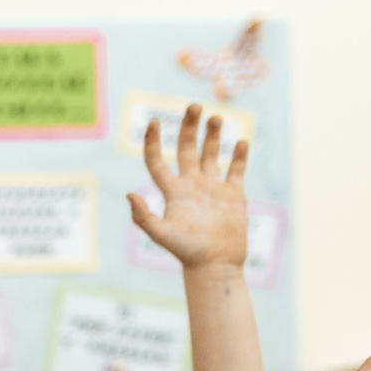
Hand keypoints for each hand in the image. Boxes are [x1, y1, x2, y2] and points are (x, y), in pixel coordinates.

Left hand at [128, 106, 248, 270]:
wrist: (215, 265)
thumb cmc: (187, 252)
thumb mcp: (162, 235)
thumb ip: (144, 216)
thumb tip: (129, 194)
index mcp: (173, 192)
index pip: (157, 161)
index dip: (153, 142)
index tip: (153, 122)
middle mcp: (191, 186)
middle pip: (187, 149)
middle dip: (189, 127)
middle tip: (194, 106)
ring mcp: (212, 189)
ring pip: (211, 154)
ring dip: (213, 135)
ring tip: (216, 117)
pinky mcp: (233, 195)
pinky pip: (236, 170)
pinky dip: (239, 156)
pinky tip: (241, 142)